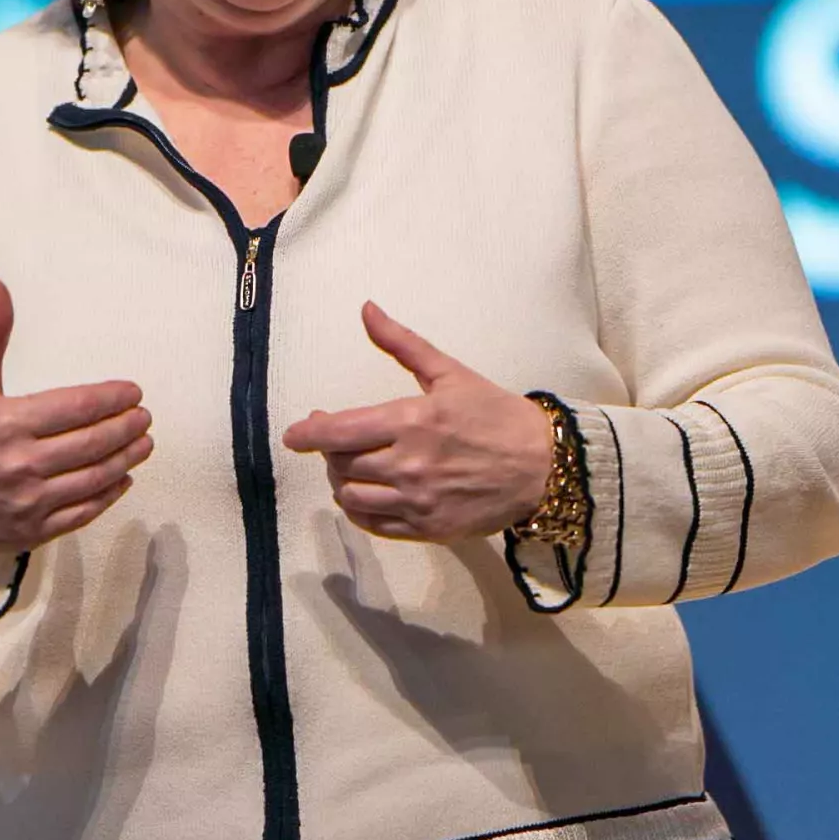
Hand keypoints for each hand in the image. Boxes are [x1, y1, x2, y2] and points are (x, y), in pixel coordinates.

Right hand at [0, 279, 152, 555]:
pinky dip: (108, 495)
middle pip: (92, 443)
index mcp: (9, 423)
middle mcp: (22, 463)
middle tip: (145, 417)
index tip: (133, 393)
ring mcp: (30, 501)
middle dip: (126, 428)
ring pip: (93, 478)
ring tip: (144, 444)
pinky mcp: (33, 531)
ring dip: (126, 459)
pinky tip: (122, 479)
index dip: (111, 398)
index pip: (76, 407)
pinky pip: (82, 512)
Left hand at [282, 302, 552, 543]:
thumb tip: (367, 310)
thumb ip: (402, 344)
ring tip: (349, 467)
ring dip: (341, 482)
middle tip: (334, 441)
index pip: (338, 432)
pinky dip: (360, 510)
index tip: (294, 434)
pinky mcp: (428, 529)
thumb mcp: (450, 373)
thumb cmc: (496, 414)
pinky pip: (375, 525)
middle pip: (341, 464)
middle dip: (328, 452)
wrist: (544, 466)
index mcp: (411, 422)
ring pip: (352, 497)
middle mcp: (409, 466)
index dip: (308, 433)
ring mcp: (418, 502)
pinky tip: (365, 494)